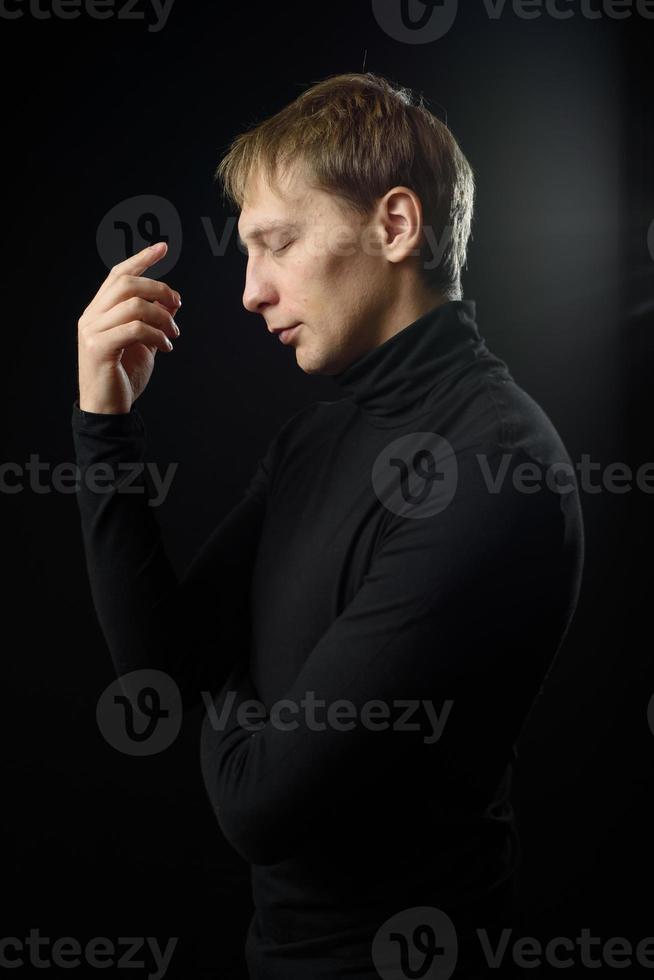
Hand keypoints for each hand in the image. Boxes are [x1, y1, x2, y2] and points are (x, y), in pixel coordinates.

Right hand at [77, 241, 180, 413]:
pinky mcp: (99, 347)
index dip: (141, 259)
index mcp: (99, 311)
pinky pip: (135, 329)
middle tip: (178, 305)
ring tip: (174, 334)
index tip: (163, 247)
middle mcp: (91, 316)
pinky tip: (167, 347)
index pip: (118, 275)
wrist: (109, 410)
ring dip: (162, 317)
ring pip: (133, 305)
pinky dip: (157, 335)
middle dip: (159, 289)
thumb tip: (173, 298)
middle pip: (127, 283)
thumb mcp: (145, 343)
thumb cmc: (124, 377)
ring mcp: (92, 331)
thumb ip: (155, 320)